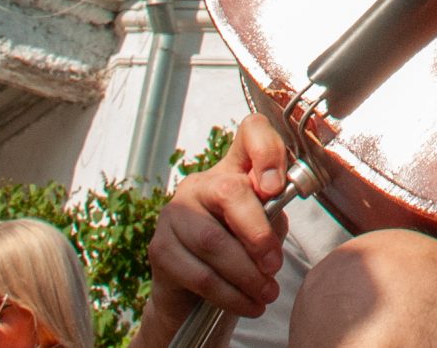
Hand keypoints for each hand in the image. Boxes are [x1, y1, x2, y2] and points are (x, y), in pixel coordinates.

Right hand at [145, 114, 291, 318]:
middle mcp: (200, 183)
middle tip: (274, 265)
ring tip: (266, 293)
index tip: (276, 186)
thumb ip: (271, 212)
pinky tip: (248, 304)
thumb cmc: (239, 249)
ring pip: (213, 241)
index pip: (251, 132)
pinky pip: (199, 274)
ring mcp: (174, 214)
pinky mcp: (160, 248)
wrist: (193, 292)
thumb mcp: (264, 226)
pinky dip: (230, 294)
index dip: (267, 149)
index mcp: (232, 168)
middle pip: (230, 193)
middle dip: (258, 234)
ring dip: (246, 274)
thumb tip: (274, 207)